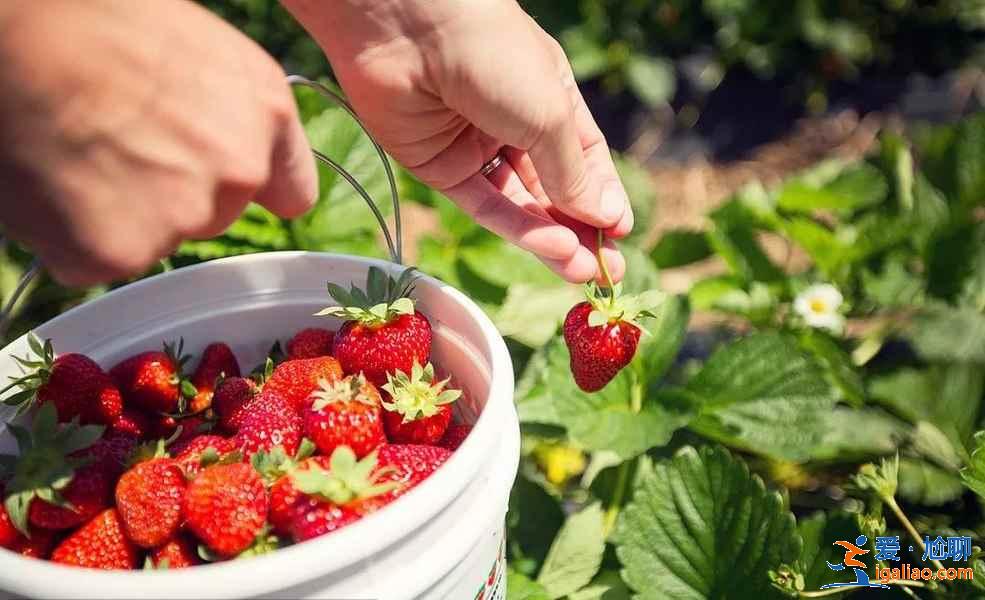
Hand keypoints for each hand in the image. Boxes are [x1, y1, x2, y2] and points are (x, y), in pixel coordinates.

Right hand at [0, 0, 316, 285]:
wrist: (11, 36)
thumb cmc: (90, 19)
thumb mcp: (192, 44)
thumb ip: (227, 107)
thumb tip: (233, 144)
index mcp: (266, 111)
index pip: (290, 190)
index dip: (250, 187)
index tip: (223, 185)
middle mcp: (239, 170)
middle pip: (213, 214)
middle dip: (171, 194)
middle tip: (112, 144)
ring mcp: (182, 216)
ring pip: (155, 238)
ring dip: (118, 214)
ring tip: (75, 152)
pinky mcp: (119, 251)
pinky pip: (97, 260)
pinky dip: (71, 237)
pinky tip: (50, 184)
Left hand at [281, 0, 630, 282]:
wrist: (408, 28)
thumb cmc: (494, 54)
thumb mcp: (550, 114)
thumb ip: (573, 173)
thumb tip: (605, 219)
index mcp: (548, 96)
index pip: (583, 158)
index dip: (601, 197)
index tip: (620, 233)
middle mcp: (512, 122)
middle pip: (551, 188)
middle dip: (579, 229)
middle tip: (606, 272)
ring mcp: (474, 146)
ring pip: (518, 204)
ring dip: (550, 238)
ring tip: (581, 270)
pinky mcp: (437, 167)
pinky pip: (482, 205)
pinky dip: (515, 228)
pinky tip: (549, 247)